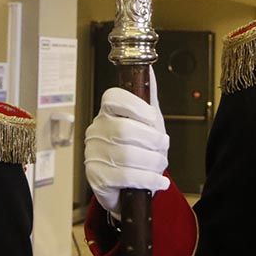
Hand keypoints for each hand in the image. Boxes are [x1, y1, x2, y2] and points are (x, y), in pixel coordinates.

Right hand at [84, 68, 170, 215]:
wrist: (129, 186)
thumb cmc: (138, 149)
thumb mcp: (148, 122)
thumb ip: (148, 96)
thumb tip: (150, 68)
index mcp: (107, 113)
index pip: (112, 98)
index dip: (135, 106)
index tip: (152, 118)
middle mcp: (95, 131)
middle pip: (124, 129)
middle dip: (152, 140)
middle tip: (163, 147)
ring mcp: (93, 154)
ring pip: (126, 155)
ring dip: (153, 162)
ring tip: (160, 165)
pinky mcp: (96, 177)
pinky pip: (125, 176)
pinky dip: (149, 179)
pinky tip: (158, 181)